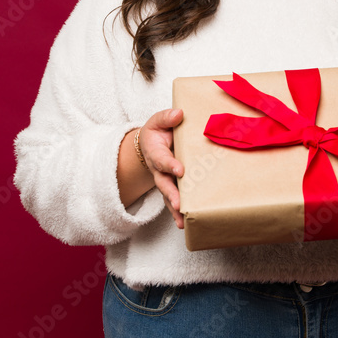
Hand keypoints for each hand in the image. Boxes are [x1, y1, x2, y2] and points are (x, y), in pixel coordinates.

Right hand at [137, 108, 186, 228]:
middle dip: (171, 194)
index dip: (170, 165)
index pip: (162, 159)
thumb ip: (167, 118)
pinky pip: (176, 200)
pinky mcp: (173, 186)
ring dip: (175, 208)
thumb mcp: (158, 121)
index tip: (180, 170)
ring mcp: (166, 180)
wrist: (152, 143)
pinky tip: (185, 222)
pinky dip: (178, 212)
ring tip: (182, 220)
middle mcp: (159, 170)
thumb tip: (178, 114)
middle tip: (180, 203)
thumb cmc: (158, 131)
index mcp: (156, 152)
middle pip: (164, 184)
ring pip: (169, 196)